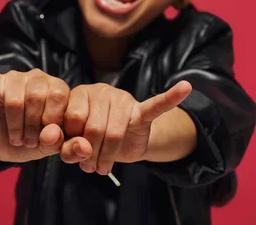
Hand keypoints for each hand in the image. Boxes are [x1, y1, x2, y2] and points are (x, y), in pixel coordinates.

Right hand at [0, 29, 91, 162]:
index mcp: (58, 89)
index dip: (52, 121)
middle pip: (37, 96)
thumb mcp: (51, 146)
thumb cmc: (34, 141)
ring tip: (17, 137)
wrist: (6, 145)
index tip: (47, 139)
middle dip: (33, 125)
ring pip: (15, 99)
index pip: (59, 97)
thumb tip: (53, 135)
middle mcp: (39, 78)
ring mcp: (15, 79)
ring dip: (15, 125)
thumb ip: (60, 143)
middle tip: (29, 142)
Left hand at [60, 81, 191, 174]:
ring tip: (103, 168)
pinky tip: (184, 88)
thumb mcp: (75, 143)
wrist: (120, 141)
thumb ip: (70, 148)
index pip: (74, 119)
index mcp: (80, 94)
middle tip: (90, 168)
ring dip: (108, 156)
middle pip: (94, 128)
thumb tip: (82, 151)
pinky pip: (156, 104)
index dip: (74, 141)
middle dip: (91, 153)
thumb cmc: (91, 139)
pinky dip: (171, 97)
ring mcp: (122, 99)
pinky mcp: (141, 110)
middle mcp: (101, 90)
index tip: (76, 152)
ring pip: (115, 133)